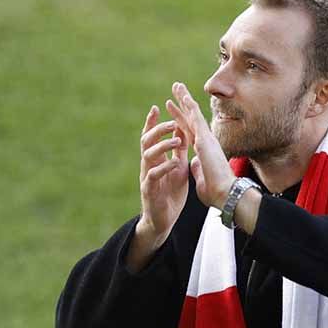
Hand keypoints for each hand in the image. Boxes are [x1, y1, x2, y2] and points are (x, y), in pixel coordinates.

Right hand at [135, 105, 189, 248]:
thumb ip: (178, 152)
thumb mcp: (178, 168)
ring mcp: (147, 177)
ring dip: (162, 145)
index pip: (151, 137)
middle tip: (171, 123)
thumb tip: (182, 131)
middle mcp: (148, 166)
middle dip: (157, 130)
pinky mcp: (149, 190)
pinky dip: (164, 167)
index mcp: (155, 159)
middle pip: (146, 141)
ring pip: (147, 155)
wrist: (164, 220)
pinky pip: (153, 175)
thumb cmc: (170, 194)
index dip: (152, 122)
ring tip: (176, 140)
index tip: (157, 107)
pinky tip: (174, 163)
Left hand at [165, 82, 234, 208]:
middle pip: (191, 118)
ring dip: (184, 100)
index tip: (173, 108)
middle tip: (176, 89)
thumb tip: (193, 163)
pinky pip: (197, 120)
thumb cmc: (216, 192)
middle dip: (183, 103)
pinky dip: (190, 108)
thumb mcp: (201, 178)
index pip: (188, 130)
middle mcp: (206, 141)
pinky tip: (184, 97)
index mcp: (204, 150)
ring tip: (176, 86)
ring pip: (193, 114)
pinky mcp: (206, 140)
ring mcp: (206, 139)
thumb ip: (198, 169)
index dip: (180, 118)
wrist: (225, 194)